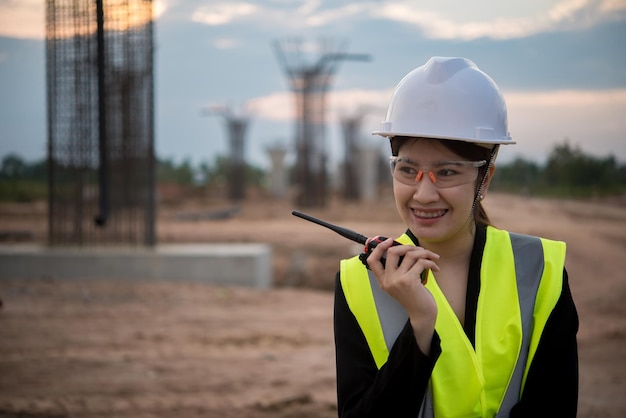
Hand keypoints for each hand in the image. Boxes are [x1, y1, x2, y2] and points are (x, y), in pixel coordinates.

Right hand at [366, 238, 439, 353]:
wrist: (421, 314)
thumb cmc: (414, 297)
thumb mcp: (400, 284)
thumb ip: (398, 269)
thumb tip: (405, 249)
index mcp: (383, 280)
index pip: (372, 260)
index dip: (379, 247)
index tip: (390, 241)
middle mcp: (388, 280)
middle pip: (393, 252)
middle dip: (408, 246)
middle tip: (420, 250)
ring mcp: (398, 280)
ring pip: (410, 255)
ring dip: (424, 253)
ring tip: (432, 257)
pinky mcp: (409, 281)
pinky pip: (421, 262)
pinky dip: (430, 262)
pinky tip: (435, 267)